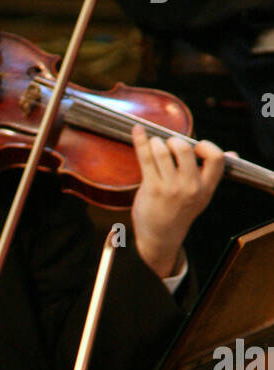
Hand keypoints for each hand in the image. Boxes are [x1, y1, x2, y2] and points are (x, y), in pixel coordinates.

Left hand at [131, 125, 225, 278]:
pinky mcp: (152, 189)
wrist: (161, 239)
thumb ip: (213, 174)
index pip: (216, 158)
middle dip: (174, 141)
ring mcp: (170, 189)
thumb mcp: (202, 196)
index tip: (195, 147)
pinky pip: (146, 157)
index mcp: (206, 187)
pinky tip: (137, 130)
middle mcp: (190, 188)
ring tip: (154, 146)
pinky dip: (140, 141)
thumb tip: (233, 155)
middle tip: (168, 147)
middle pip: (185, 149)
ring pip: (163, 151)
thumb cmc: (180, 212)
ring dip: (156, 143)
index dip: (206, 146)